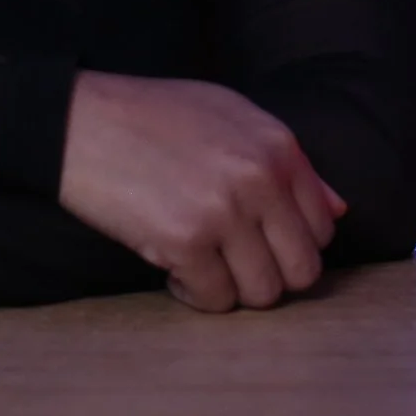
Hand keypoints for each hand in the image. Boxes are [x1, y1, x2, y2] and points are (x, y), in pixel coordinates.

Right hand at [57, 71, 347, 312]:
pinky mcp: (184, 242)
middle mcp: (260, 178)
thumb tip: (337, 210)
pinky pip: (214, 299)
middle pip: (301, 270)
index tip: (258, 241)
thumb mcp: (231, 115)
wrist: (78, 120)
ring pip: (262, 293)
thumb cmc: (152, 115)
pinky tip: (172, 268)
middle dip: (268, 276)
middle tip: (232, 263)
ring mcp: (224, 211)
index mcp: (277, 146)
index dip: (290, 244)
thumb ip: (290, 163)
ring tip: (202, 263)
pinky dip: (194, 294)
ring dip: (232, 289)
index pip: (323, 228)